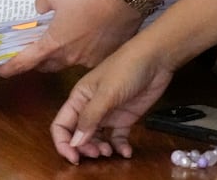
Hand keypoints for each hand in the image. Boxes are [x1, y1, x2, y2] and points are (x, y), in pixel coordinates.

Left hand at [0, 0, 141, 75]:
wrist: (123, 0)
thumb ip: (43, 3)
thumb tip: (40, 9)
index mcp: (54, 44)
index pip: (25, 61)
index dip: (10, 67)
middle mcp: (70, 57)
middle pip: (47, 65)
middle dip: (38, 61)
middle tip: (32, 52)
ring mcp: (89, 59)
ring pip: (68, 62)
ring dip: (61, 54)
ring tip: (63, 40)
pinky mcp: (105, 56)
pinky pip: (88, 57)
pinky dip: (82, 50)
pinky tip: (86, 37)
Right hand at [48, 39, 174, 163]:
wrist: (155, 59)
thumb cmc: (127, 68)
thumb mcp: (106, 94)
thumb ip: (89, 118)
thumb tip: (75, 142)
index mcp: (79, 97)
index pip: (61, 124)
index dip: (63, 143)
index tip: (73, 157)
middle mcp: (90, 106)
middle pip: (79, 135)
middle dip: (84, 148)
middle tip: (97, 155)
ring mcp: (108, 113)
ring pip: (97, 139)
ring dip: (101, 149)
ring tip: (111, 153)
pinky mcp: (125, 117)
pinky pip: (117, 137)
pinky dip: (120, 147)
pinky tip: (126, 152)